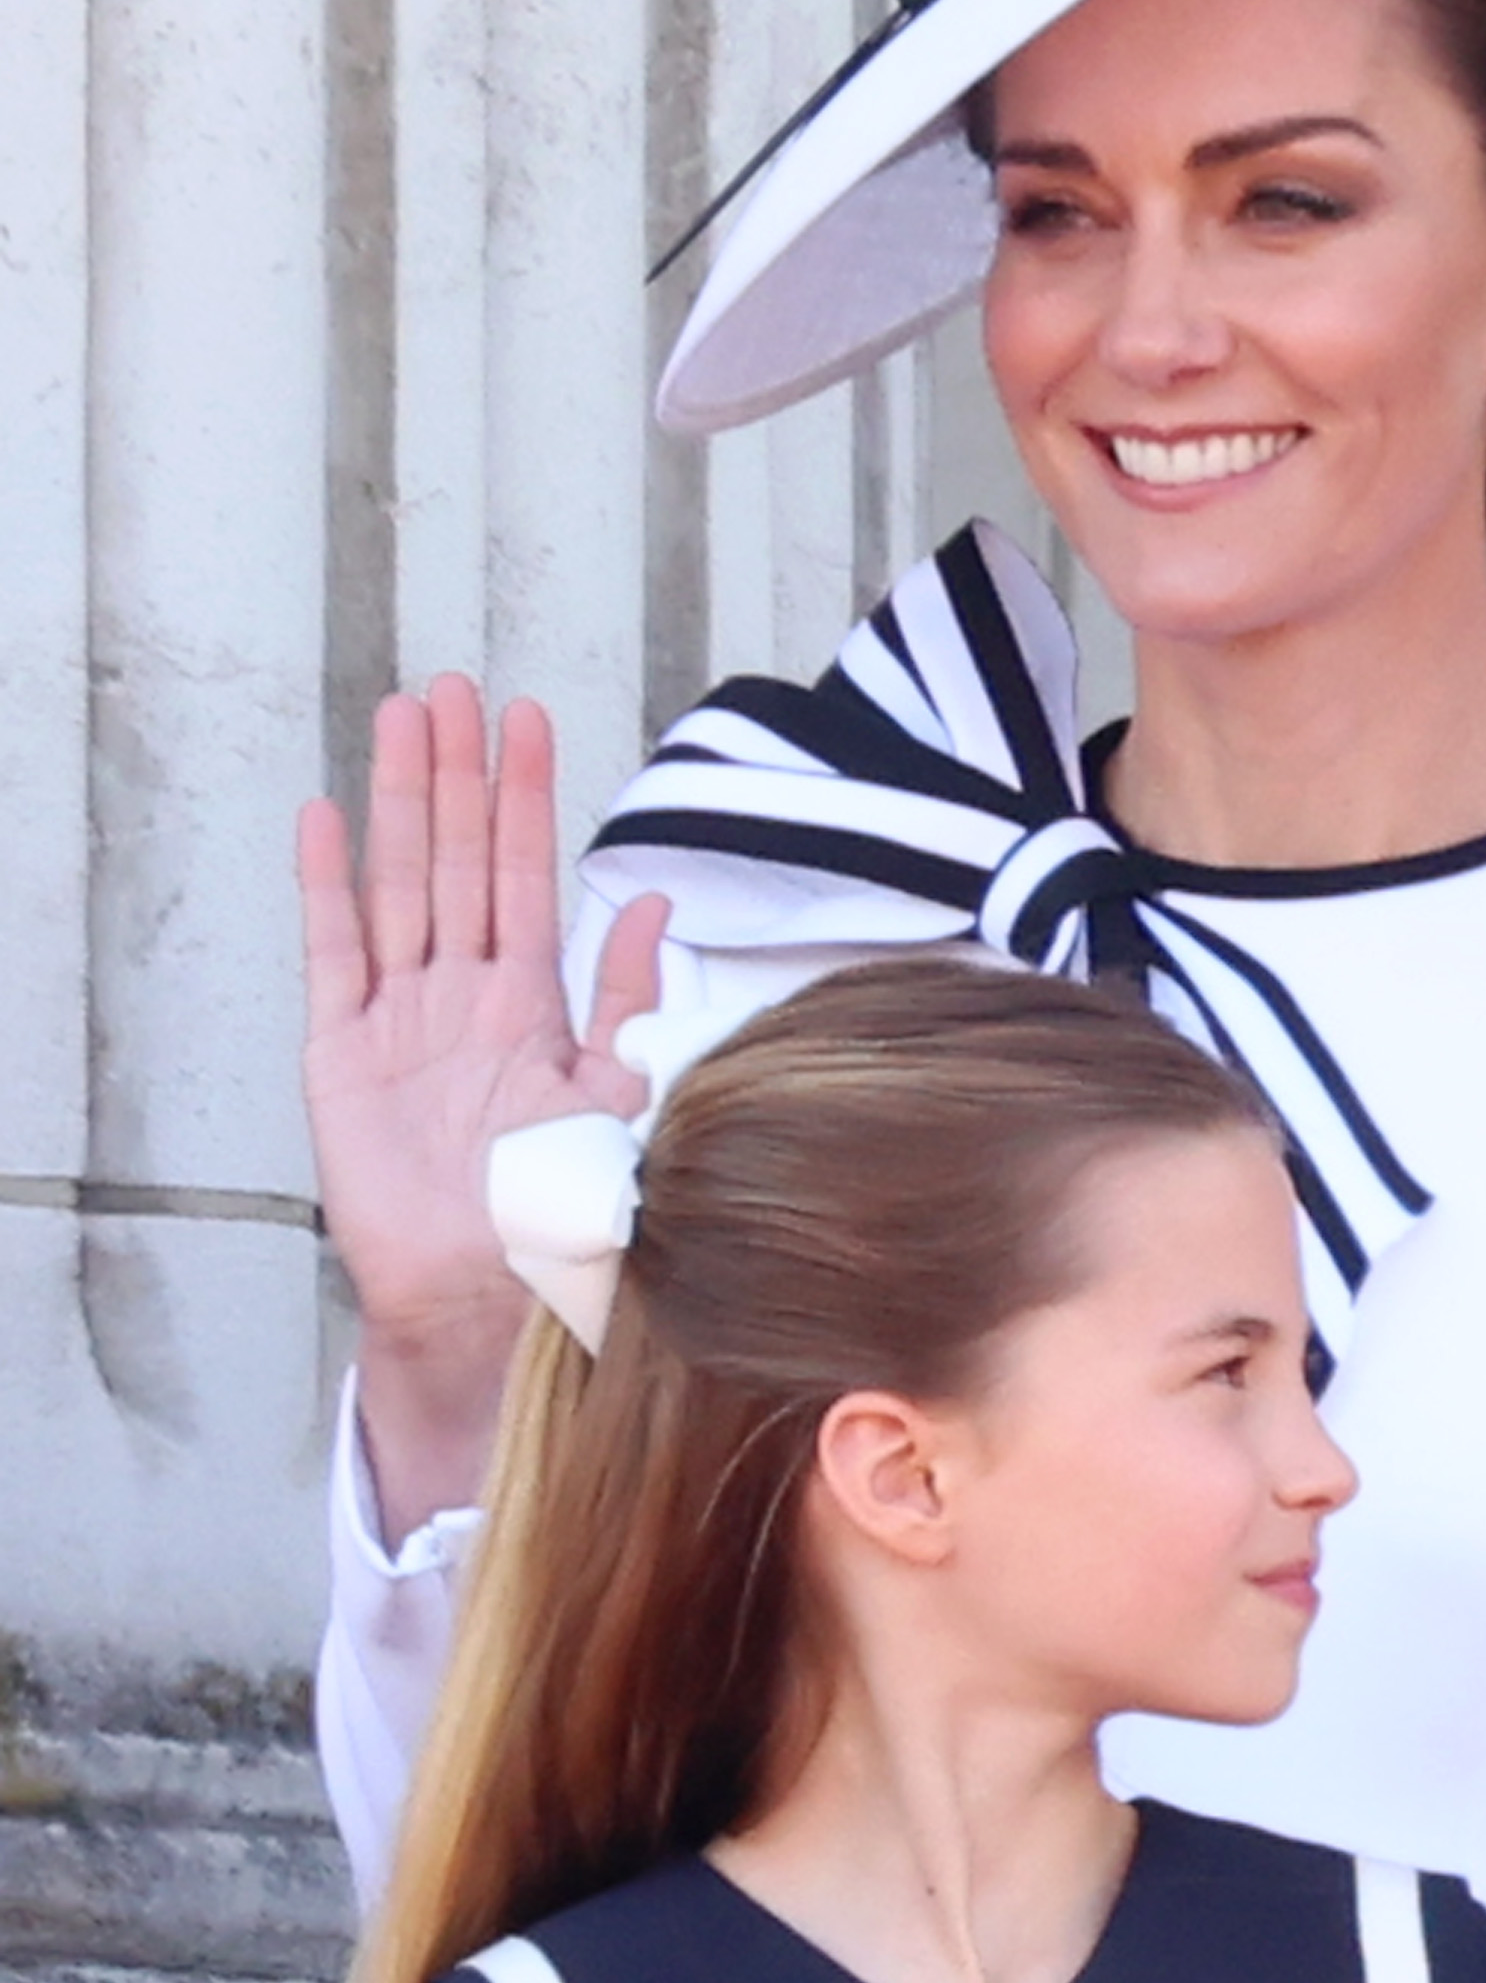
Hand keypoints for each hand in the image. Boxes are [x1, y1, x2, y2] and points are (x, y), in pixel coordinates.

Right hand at [295, 679, 670, 1522]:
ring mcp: (398, 1016)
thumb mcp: (619, 1100)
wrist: (487, 1296)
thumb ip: (631, 1001)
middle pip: (459, 860)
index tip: (530, 720)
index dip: (527, 799)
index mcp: (531, 1002)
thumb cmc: (556, 1212)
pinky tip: (327, 819)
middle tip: (455, 686)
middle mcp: (462, 995)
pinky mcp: (341, 1052)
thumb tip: (661, 905)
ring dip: (400, 802)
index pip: (530, 876)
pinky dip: (329, 887)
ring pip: (400, 884)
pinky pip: (333, 953)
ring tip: (400, 718)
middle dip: (458, 773)